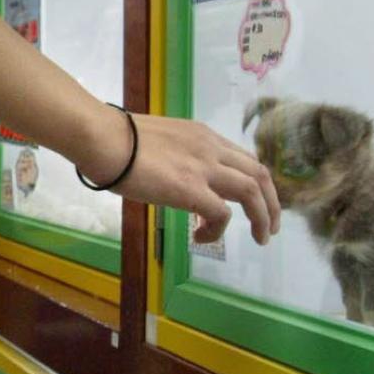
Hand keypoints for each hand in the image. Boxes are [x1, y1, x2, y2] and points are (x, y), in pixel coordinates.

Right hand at [76, 108, 279, 244]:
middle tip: (270, 226)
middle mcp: (211, 148)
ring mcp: (203, 167)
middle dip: (271, 202)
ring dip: (262, 217)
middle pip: (259, 174)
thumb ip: (175, 156)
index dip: (254, 182)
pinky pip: (221, 214)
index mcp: (202, 135)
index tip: (252, 202)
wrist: (102, 137)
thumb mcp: (159, 141)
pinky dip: (218, 230)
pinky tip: (202, 238)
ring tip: (260, 238)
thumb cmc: (116, 139)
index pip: (243, 158)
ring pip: (252, 192)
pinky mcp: (191, 189)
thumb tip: (169, 176)